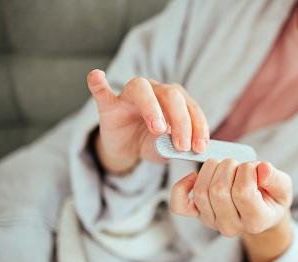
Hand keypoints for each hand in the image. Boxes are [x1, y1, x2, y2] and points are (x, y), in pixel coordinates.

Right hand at [86, 69, 208, 173]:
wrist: (128, 149)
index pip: (191, 107)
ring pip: (141, 89)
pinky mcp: (109, 105)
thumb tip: (189, 150)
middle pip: (171, 95)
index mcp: (175, 100)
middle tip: (182, 146)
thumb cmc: (153, 143)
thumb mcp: (169, 149)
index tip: (200, 147)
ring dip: (152, 108)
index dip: (198, 127)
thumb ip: (177, 147)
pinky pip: (102, 91)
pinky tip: (97, 76)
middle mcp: (155, 91)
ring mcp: (130, 96)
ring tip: (159, 130)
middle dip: (181, 121)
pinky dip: (99, 84)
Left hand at [171, 160, 291, 235]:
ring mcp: (212, 222)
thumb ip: (276, 179)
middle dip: (229, 167)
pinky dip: (182, 187)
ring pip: (200, 192)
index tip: (255, 167)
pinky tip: (195, 176)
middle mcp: (231, 226)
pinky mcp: (197, 215)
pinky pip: (179, 205)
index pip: (243, 193)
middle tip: (240, 165)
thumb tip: (263, 169)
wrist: (260, 212)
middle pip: (218, 191)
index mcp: (256, 221)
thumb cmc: (272, 197)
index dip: (247, 171)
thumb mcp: (283, 188)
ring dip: (211, 169)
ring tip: (225, 166)